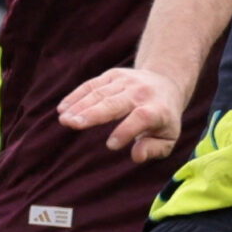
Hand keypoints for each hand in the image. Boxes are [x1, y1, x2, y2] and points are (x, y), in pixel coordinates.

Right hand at [58, 65, 188, 161]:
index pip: (142, 118)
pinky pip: (91, 85)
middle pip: (114, 103)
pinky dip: (76, 96)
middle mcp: (141, 92)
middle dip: (92, 114)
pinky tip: (62, 108)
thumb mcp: (168, 138)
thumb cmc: (164, 119)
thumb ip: (154, 149)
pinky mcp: (113, 75)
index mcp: (157, 109)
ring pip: (99, 93)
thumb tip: (136, 156)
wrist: (165, 82)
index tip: (111, 145)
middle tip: (72, 125)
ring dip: (79, 106)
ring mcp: (125, 81)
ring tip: (64, 120)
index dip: (127, 131)